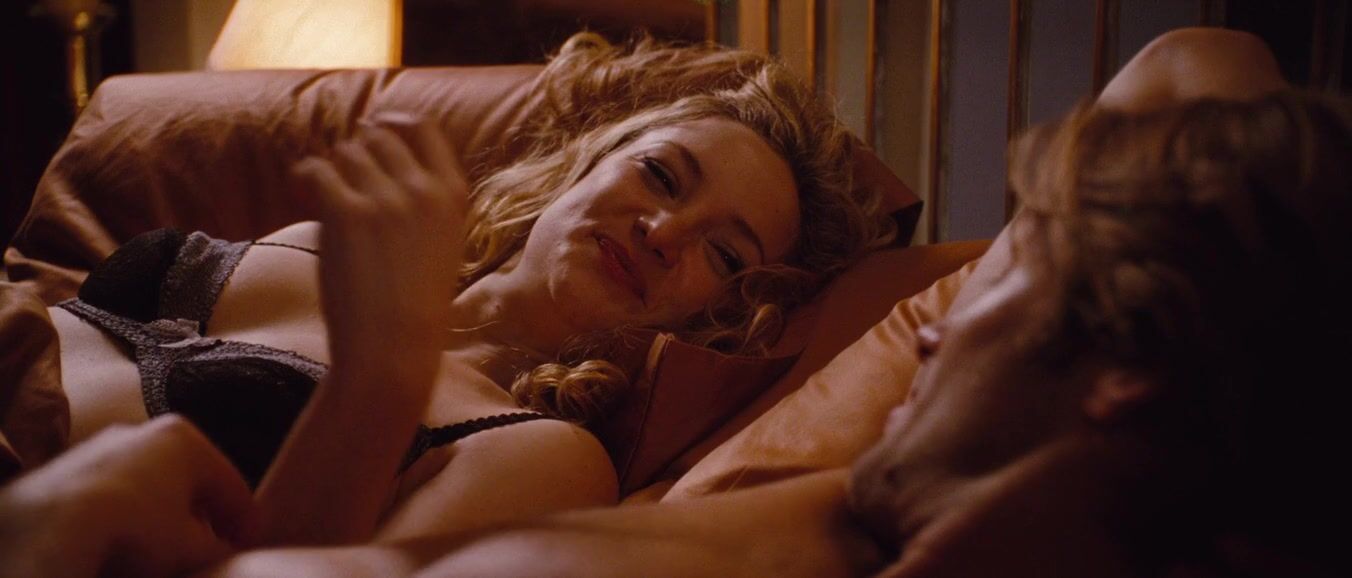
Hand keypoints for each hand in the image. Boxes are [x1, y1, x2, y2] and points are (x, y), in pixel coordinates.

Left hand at [0, 415, 255, 577]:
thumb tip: (221, 552)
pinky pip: (108, 496)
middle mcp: (142, 431)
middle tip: (208, 550)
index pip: (232, 484)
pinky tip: (120, 547)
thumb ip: (216, 547)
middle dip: (199, 516)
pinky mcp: (62, 472)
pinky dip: (121, 518)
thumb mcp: (192, 549)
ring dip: (158, 517)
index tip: (251, 546)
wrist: (50, 530)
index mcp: (184, 437)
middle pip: (186, 481)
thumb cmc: (135, 529)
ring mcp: (98, 448)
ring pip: (145, 487)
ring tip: (162, 554)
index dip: (246, 521)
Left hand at [292, 114, 469, 391]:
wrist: (393, 347)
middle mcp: (422, 189)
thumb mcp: (440, 242)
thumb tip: (373, 158)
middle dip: (355, 154)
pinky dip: (304, 178)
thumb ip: (421, 201)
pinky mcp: (347, 211)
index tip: (374, 129)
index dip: (393, 123)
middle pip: (377, 136)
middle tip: (341, 182)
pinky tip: (302, 194)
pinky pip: (315, 169)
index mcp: (452, 195)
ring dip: (331, 172)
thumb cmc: (413, 305)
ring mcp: (386, 198)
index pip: (423, 129)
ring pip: (344, 152)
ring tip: (324, 200)